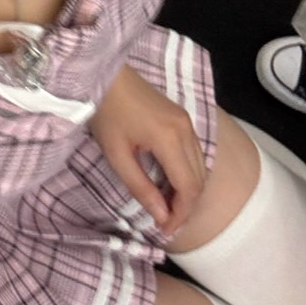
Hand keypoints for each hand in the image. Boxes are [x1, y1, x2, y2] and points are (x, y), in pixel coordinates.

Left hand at [89, 65, 207, 237]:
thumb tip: (161, 215)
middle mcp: (186, 130)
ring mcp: (187, 122)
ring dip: (187, 191)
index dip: (180, 214)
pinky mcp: (182, 118)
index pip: (188, 187)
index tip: (165, 230)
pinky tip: (169, 184)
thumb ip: (140, 187)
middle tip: (166, 224)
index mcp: (170, 139)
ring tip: (166, 208)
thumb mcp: (117, 154)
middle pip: (199, 180)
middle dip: (186, 206)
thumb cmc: (105, 113)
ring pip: (200, 167)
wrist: (105, 73)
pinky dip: (187, 174)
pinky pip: (194, 154)